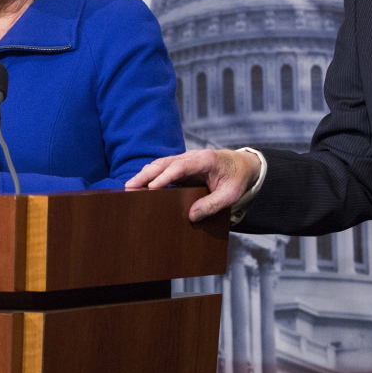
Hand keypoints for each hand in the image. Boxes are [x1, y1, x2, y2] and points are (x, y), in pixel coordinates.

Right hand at [125, 149, 260, 221]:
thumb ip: (212, 204)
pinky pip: (164, 168)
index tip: (152, 187)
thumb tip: (191, 215)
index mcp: (205, 160)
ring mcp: (186, 159)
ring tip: (130, 187)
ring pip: (161, 164)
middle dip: (146, 174)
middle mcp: (192, 156)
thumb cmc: (237, 179)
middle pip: (165, 162)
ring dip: (145, 174)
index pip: (180, 166)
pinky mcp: (183, 165)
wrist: (242, 165)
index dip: (165, 176)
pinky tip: (141, 184)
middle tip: (129, 186)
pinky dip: (151, 174)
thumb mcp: (230, 194)